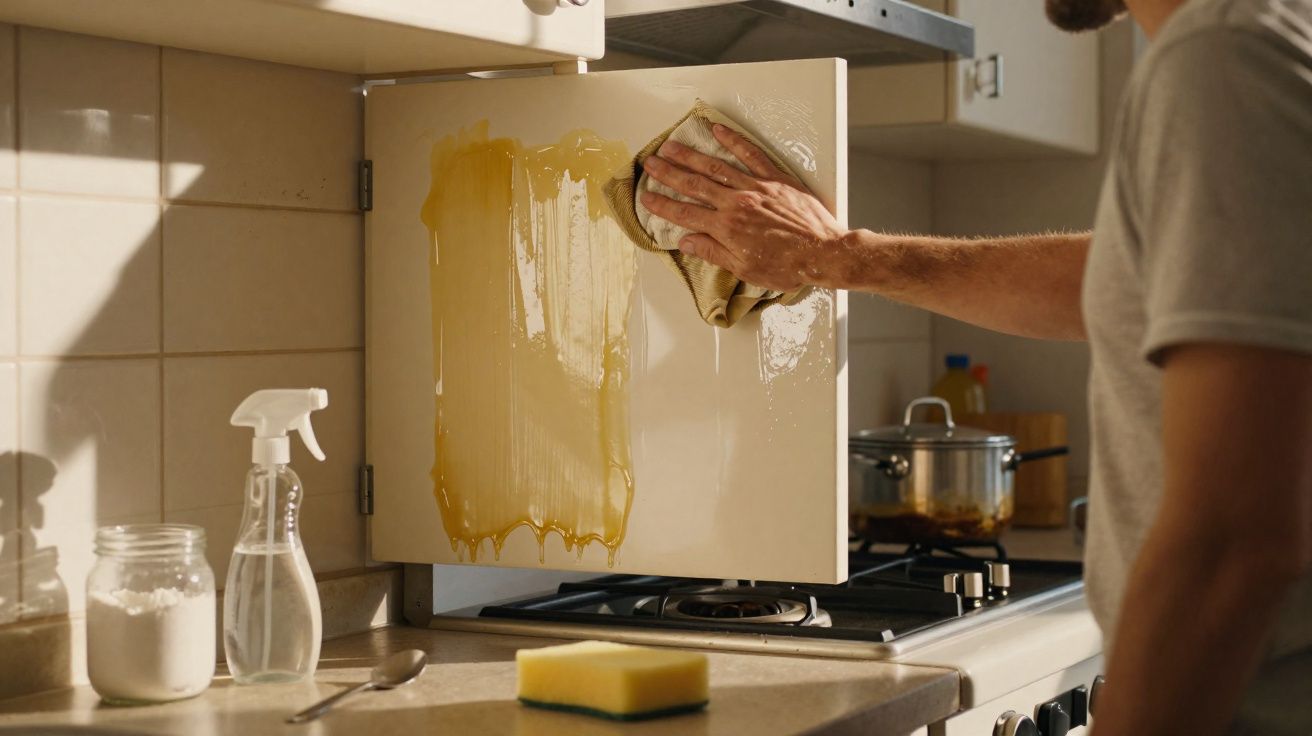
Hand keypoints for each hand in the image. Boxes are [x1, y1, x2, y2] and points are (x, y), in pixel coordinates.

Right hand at [639, 123, 848, 291]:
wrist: (821, 254)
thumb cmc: (786, 266)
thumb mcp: (744, 269)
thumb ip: (713, 252)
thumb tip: (687, 242)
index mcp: (726, 228)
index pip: (685, 214)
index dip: (662, 205)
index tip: (647, 197)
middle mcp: (736, 204)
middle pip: (694, 185)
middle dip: (669, 173)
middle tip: (651, 162)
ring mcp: (755, 188)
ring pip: (716, 167)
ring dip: (691, 155)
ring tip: (672, 146)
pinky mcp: (774, 178)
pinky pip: (750, 154)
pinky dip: (733, 141)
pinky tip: (718, 131)